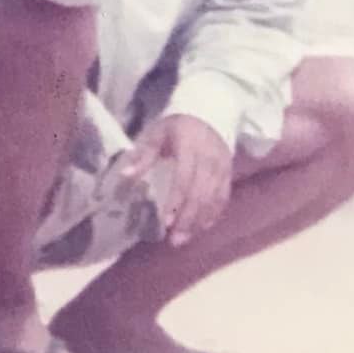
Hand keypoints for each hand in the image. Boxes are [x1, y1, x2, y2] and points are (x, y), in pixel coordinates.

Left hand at [131, 114, 233, 246]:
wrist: (211, 112)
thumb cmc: (177, 125)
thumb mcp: (157, 133)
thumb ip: (144, 155)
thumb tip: (125, 176)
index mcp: (189, 147)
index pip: (184, 179)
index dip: (176, 201)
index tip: (165, 221)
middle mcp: (209, 159)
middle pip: (200, 194)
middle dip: (187, 219)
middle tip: (174, 240)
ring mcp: (222, 167)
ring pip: (213, 199)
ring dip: (199, 221)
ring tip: (184, 238)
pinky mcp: (228, 173)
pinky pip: (223, 197)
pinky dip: (213, 214)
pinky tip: (202, 228)